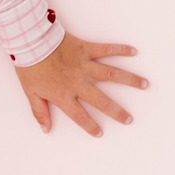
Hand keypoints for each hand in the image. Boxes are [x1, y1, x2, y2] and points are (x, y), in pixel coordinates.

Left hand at [15, 31, 147, 136]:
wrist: (29, 41)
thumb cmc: (29, 66)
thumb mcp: (30, 92)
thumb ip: (39, 111)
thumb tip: (45, 129)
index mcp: (64, 94)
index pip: (79, 115)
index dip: (90, 126)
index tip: (99, 133)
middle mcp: (78, 82)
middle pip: (101, 100)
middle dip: (117, 111)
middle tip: (129, 119)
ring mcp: (84, 65)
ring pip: (112, 74)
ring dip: (130, 80)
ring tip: (145, 85)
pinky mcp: (85, 49)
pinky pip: (106, 49)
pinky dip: (119, 49)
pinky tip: (133, 51)